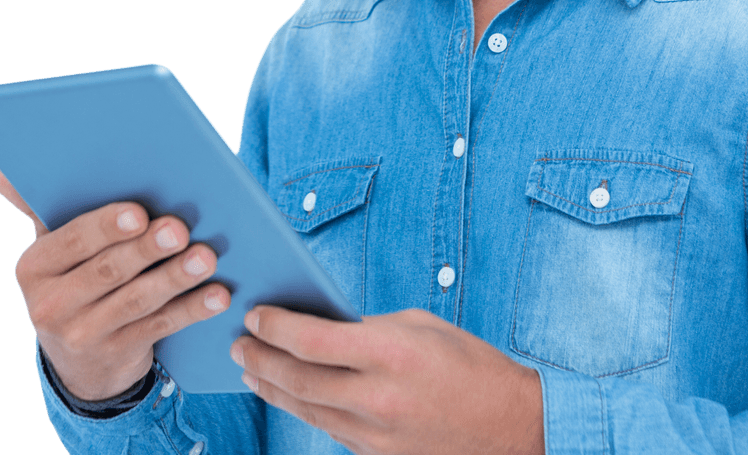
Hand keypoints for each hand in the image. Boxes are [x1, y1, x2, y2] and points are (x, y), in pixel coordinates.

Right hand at [0, 161, 230, 399]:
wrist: (79, 352)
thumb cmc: (77, 271)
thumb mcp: (56, 243)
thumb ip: (40, 203)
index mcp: (35, 266)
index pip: (72, 241)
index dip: (105, 228)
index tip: (137, 213)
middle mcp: (51, 304)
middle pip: (107, 272)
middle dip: (146, 250)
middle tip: (179, 229)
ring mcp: (84, 334)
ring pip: (137, 301)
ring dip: (175, 277)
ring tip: (207, 257)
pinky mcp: (119, 353)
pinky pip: (160, 327)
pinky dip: (192, 309)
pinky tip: (219, 295)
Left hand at [230, 306, 544, 454]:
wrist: (508, 425)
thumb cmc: (468, 364)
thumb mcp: (421, 326)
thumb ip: (370, 328)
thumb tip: (324, 327)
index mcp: (392, 352)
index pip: (313, 339)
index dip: (276, 326)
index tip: (255, 314)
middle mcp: (378, 396)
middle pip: (299, 379)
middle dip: (261, 359)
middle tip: (239, 343)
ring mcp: (375, 433)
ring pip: (305, 409)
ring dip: (271, 387)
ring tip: (250, 369)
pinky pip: (327, 428)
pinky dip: (302, 408)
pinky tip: (288, 393)